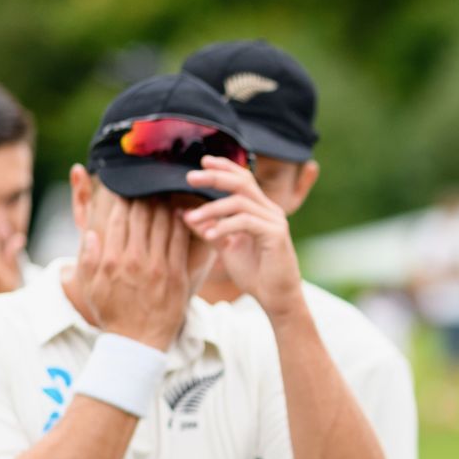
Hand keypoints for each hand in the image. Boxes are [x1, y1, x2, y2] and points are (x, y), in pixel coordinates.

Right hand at [78, 193, 191, 349]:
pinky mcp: (177, 275)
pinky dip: (181, 224)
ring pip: (162, 225)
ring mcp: (158, 267)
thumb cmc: (112, 313)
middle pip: (141, 218)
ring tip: (164, 192)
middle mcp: (135, 261)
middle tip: (148, 184)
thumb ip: (89, 259)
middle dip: (144, 198)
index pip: (117, 221)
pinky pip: (180, 242)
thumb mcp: (91, 287)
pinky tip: (181, 212)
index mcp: (111, 261)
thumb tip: (92, 233)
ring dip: (163, 205)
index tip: (126, 189)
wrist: (138, 341)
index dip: (122, 201)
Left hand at [179, 156, 303, 315]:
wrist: (275, 297)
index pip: (243, 179)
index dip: (224, 167)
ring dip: (211, 209)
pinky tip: (208, 235)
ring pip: (240, 202)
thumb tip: (183, 213)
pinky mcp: (275, 235)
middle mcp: (270, 211)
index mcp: (261, 210)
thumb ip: (209, 228)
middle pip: (242, 182)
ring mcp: (275, 221)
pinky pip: (245, 222)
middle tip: (189, 178)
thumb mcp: (225, 246)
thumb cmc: (254, 273)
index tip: (202, 162)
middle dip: (214, 177)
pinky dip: (223, 226)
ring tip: (192, 219)